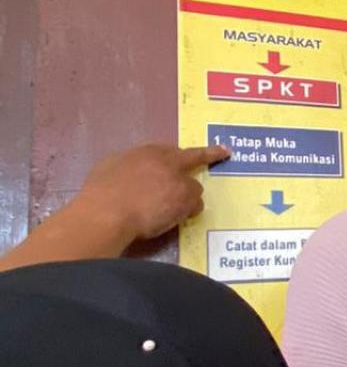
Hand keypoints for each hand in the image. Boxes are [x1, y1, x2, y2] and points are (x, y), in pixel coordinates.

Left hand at [76, 143, 228, 242]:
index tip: (224, 150)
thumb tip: (193, 192)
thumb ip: (193, 195)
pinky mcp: (103, 170)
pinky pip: (126, 169)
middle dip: (179, 159)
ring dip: (155, 168)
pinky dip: (133, 177)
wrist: (102, 215)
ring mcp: (123, 159)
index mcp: (170, 160)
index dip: (212, 155)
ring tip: (156, 183)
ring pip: (146, 159)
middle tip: (184, 171)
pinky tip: (130, 190)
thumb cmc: (148, 210)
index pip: (197, 156)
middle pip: (169, 153)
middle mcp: (148, 153)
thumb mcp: (182, 206)